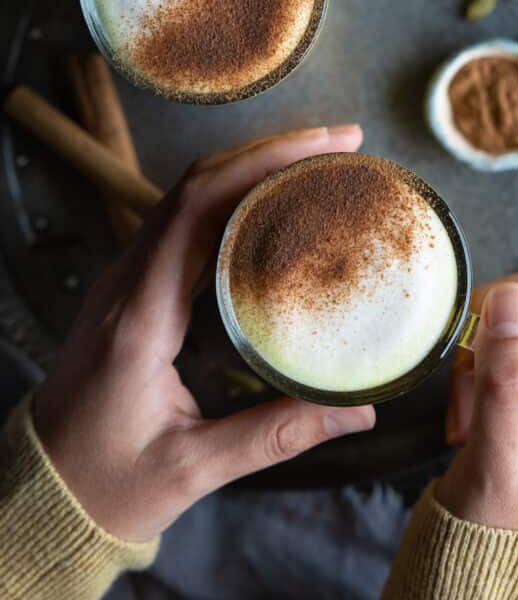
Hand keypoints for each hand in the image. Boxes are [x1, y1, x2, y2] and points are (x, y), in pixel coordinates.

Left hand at [33, 125, 374, 542]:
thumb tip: (358, 411)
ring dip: (250, 167)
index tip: (319, 148)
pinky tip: (273, 203)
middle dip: (268, 151)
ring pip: (187, 196)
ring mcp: (125, 280)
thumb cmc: (107, 483)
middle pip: (195, 186)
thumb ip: (277, 435)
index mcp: (140, 318)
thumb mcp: (192, 468)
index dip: (258, 165)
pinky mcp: (133, 288)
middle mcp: (127, 284)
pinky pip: (183, 222)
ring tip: (316, 162)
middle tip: (339, 144)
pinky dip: (231, 197)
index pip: (196, 210)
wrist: (44, 489)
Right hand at [437, 263, 517, 536]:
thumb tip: (509, 296)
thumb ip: (507, 378)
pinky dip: (496, 357)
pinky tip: (481, 404)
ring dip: (495, 344)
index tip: (472, 350)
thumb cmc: (500, 538)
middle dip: (505, 326)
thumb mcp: (498, 463)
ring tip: (472, 406)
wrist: (498, 573)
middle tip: (469, 379)